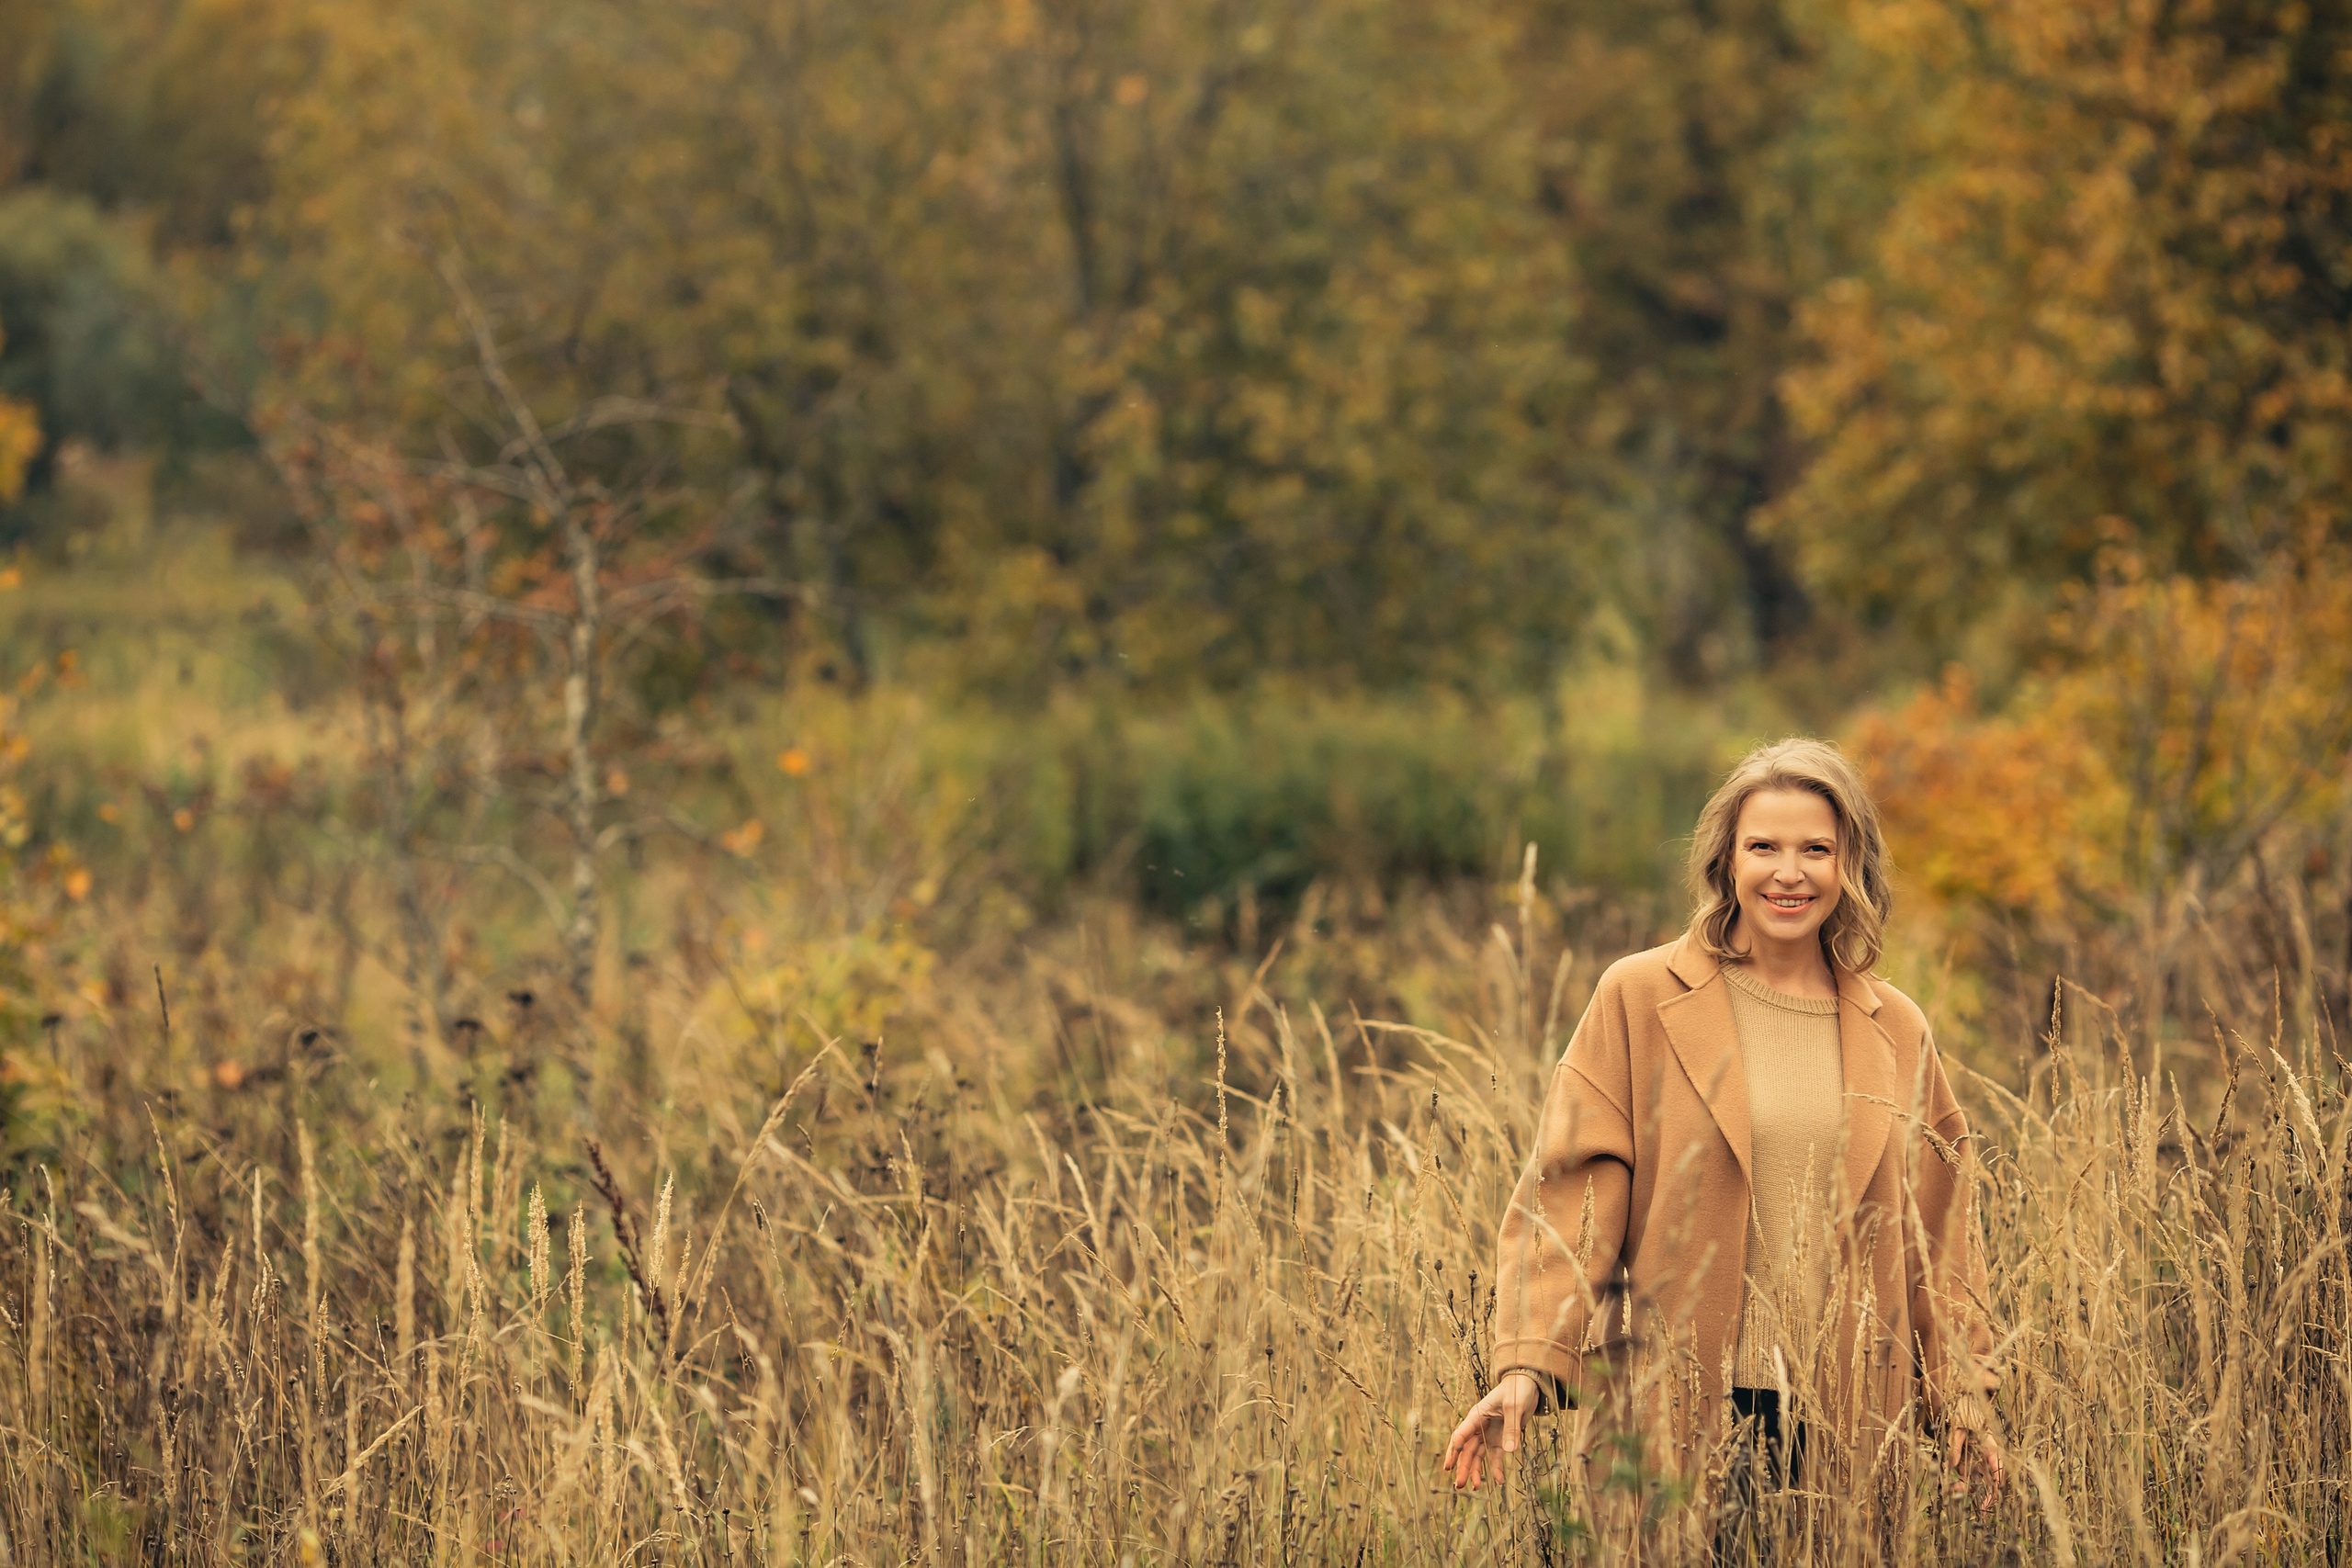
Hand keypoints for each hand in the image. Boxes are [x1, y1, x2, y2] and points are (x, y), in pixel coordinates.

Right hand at [1441, 1370, 1545, 1489]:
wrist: (1528, 1385)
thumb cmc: (1517, 1390)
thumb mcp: (1514, 1406)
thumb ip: (1511, 1427)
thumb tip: (1508, 1451)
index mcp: (1477, 1415)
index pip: (1461, 1434)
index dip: (1454, 1451)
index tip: (1448, 1467)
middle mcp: (1479, 1427)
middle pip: (1467, 1450)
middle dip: (1462, 1468)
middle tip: (1459, 1485)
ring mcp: (1489, 1434)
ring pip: (1478, 1456)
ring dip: (1476, 1472)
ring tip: (1475, 1488)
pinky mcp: (1501, 1440)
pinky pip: (1496, 1457)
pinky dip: (1496, 1469)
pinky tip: (1499, 1482)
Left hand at [1945, 1420, 2004, 1509]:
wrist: (1962, 1412)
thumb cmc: (1964, 1419)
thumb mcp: (1957, 1430)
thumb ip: (1954, 1447)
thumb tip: (1950, 1466)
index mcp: (1991, 1449)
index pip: (1999, 1470)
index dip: (1998, 1485)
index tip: (1994, 1497)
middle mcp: (1987, 1459)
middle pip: (1991, 1481)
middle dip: (1987, 1496)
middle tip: (1982, 1510)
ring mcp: (1978, 1463)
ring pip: (1977, 1482)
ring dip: (1966, 1490)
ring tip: (1950, 1492)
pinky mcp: (1968, 1465)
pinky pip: (1965, 1478)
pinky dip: (1958, 1485)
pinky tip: (1947, 1487)